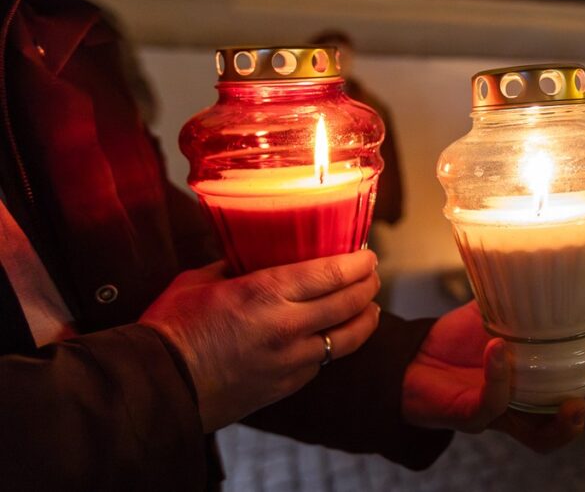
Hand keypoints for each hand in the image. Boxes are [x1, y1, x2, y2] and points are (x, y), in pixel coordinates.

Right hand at [140, 251, 380, 432]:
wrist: (159, 387)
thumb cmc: (172, 329)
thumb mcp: (200, 281)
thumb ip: (233, 264)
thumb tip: (249, 251)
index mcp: (267, 292)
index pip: (334, 272)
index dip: (359, 263)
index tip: (367, 255)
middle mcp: (288, 326)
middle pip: (350, 302)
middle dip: (368, 285)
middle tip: (372, 276)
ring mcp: (291, 360)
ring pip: (348, 338)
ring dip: (365, 319)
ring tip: (371, 308)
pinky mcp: (287, 385)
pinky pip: (323, 362)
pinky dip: (335, 346)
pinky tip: (335, 336)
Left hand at [402, 302, 584, 452]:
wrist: (410, 356)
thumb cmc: (455, 339)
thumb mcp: (494, 313)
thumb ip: (519, 297)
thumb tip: (545, 257)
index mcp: (537, 384)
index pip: (580, 396)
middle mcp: (522, 406)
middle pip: (570, 426)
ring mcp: (498, 415)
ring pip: (540, 438)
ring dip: (564, 425)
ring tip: (577, 404)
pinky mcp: (468, 416)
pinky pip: (490, 407)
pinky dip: (499, 379)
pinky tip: (500, 350)